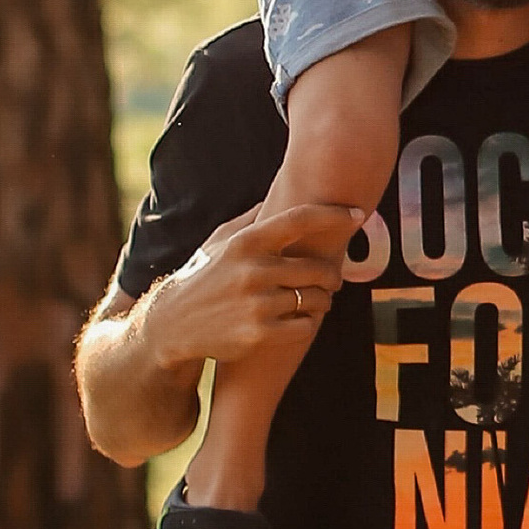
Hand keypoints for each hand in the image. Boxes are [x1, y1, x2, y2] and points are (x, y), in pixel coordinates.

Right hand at [138, 199, 363, 373]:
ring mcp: (257, 304)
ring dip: (322, 301)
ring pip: (316, 299)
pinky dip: (308, 323)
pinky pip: (305, 326)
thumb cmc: (201, 277)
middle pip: (318, 268)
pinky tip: (299, 320)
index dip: (333, 214)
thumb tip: (277, 194)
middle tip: (332, 280)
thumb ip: (249, 220)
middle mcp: (253, 270)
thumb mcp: (217, 242)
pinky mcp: (259, 334)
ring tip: (316, 300)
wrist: (171, 326)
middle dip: (332, 276)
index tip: (357, 214)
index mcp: (246, 242)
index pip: (299, 220)